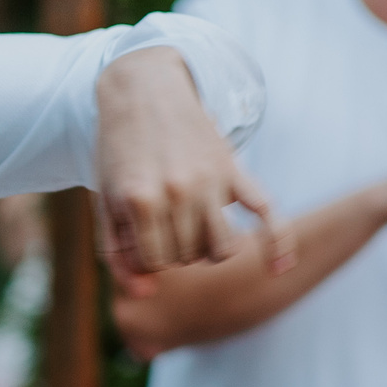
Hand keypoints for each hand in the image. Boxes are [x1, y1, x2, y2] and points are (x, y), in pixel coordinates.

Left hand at [95, 47, 294, 296]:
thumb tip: (146, 295)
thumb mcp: (105, 200)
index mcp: (139, 200)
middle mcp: (178, 192)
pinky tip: (280, 267)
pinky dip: (278, 243)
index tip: (138, 234)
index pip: (154, 263)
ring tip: (192, 229)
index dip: (145, 256)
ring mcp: (210, 181)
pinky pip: (267, 212)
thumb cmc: (120, 152)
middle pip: (187, 257)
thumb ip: (118, 253)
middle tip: (160, 220)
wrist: (143, 90)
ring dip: (208, 250)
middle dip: (172, 248)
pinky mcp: (233, 170)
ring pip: (222, 250)